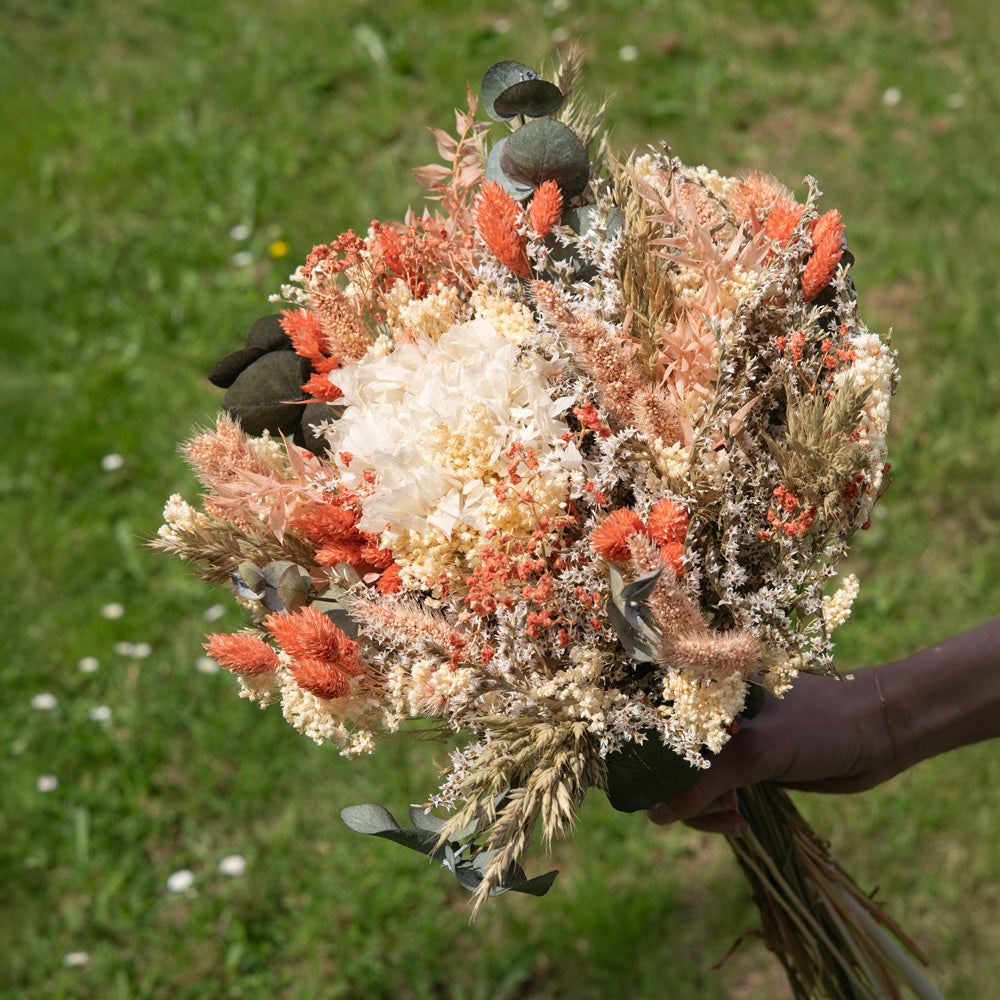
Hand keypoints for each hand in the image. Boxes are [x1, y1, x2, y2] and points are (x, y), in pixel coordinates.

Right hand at [648, 668, 896, 835]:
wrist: (877, 730)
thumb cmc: (819, 725)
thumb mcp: (756, 751)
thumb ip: (704, 780)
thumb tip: (656, 814)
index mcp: (704, 692)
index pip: (653, 732)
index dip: (649, 769)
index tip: (659, 803)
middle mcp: (708, 714)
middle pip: (668, 765)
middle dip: (683, 798)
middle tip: (722, 812)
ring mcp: (727, 741)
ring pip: (688, 785)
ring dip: (704, 812)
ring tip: (735, 821)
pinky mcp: (745, 765)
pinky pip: (712, 795)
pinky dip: (719, 815)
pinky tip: (741, 823)